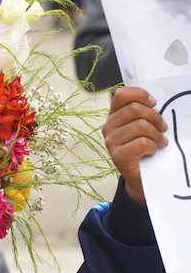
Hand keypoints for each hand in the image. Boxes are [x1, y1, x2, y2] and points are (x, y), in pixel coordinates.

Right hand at [103, 87, 167, 204]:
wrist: (141, 177)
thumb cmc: (145, 148)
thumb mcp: (142, 126)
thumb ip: (143, 113)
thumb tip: (155, 102)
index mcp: (113, 115)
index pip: (121, 95)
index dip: (140, 95)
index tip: (153, 103)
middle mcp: (108, 127)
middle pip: (135, 109)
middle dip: (155, 118)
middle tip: (163, 128)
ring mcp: (111, 142)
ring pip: (141, 126)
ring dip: (156, 135)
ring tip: (159, 142)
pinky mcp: (117, 156)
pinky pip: (142, 143)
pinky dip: (153, 147)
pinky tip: (153, 151)